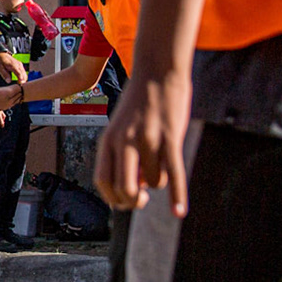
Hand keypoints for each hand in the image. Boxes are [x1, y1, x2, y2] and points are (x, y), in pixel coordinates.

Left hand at [0, 52, 25, 84]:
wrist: (1, 54)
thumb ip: (4, 74)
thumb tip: (9, 81)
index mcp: (12, 65)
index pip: (19, 73)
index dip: (21, 79)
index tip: (20, 84)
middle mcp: (18, 64)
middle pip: (24, 74)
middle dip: (23, 81)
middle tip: (20, 87)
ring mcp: (20, 64)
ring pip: (25, 74)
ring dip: (23, 79)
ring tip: (19, 85)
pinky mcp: (20, 65)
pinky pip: (23, 72)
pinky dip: (23, 77)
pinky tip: (20, 81)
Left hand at [94, 73, 191, 215]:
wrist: (158, 70)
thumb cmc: (140, 101)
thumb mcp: (121, 125)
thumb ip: (122, 153)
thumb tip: (135, 189)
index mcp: (108, 138)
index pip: (103, 181)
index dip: (113, 198)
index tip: (124, 200)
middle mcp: (124, 141)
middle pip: (125, 190)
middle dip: (135, 202)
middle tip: (143, 199)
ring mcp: (147, 139)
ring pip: (154, 182)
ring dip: (159, 181)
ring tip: (161, 165)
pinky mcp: (169, 137)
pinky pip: (173, 174)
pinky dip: (177, 196)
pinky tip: (179, 212)